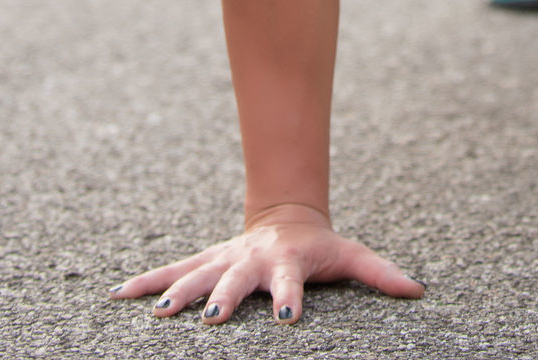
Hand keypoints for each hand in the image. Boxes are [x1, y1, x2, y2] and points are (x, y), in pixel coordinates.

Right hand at [108, 203, 424, 323]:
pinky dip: (146, 284)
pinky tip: (118, 297)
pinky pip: (171, 272)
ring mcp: (226, 261)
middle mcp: (252, 262)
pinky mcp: (205, 262)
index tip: (290, 315)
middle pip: (237, 281)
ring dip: (179, 293)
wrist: (288, 218)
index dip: (291, 298)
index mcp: (287, 264)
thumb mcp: (351, 257)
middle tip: (211, 319)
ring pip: (198, 274)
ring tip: (161, 314)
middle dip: (224, 298)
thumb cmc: (320, 247)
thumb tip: (419, 291)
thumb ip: (381, 274)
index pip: (291, 283)